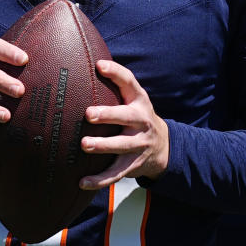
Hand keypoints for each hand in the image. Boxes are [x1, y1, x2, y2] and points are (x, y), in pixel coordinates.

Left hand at [79, 59, 168, 189]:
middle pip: (127, 116)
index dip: (116, 73)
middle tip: (89, 113)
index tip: (99, 65)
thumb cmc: (137, 117)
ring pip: (121, 146)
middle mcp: (142, 121)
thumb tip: (84, 63)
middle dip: (109, 115)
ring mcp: (139, 144)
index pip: (130, 83)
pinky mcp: (133, 165)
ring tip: (85, 144)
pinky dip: (99, 180)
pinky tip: (82, 182)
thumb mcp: (133, 100)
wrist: (163, 146)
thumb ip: (115, 86)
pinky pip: (116, 173)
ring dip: (103, 145)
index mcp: (139, 101)